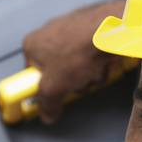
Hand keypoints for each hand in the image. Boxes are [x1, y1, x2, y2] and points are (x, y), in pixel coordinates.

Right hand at [21, 0, 127, 123]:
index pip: (32, 72)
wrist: (109, 31)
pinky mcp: (90, 26)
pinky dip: (98, 60)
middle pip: (58, 69)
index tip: (54, 94)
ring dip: (87, 74)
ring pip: (77, 62)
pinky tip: (104, 61)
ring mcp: (70, 27)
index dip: (44, 86)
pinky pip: (91, 51)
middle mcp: (48, 31)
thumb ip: (47, 104)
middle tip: (78, 83)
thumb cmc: (76, 53)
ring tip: (94, 71)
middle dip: (71, 81)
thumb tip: (47, 115)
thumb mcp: (54, 87)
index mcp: (32, 44)